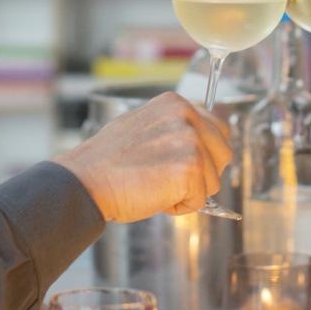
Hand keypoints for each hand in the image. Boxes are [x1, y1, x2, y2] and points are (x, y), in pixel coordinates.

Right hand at [54, 93, 232, 221]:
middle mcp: (186, 115)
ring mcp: (190, 140)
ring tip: (155, 184)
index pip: (218, 129)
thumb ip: (174, 128)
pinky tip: (154, 195)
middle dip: (202, 175)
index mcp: (175, 103)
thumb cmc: (108, 163)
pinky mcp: (190, 168)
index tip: (179, 163)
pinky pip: (200, 200)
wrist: (86, 181)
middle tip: (165, 177)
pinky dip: (179, 207)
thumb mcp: (144, 127)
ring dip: (189, 192)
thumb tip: (200, 143)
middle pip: (224, 155)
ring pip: (214, 181)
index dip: (204, 155)